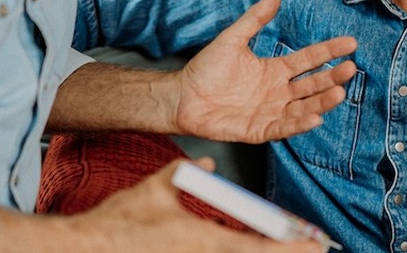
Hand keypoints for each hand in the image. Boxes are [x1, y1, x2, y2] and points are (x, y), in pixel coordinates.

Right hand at [66, 158, 324, 252]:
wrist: (91, 247)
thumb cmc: (122, 222)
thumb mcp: (157, 189)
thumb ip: (186, 172)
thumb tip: (207, 163)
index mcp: (206, 239)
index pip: (260, 246)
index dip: (291, 247)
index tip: (315, 245)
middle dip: (284, 251)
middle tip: (310, 246)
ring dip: (258, 250)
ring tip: (285, 245)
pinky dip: (234, 249)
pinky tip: (240, 244)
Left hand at [174, 0, 356, 143]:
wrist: (182, 96)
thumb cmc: (206, 69)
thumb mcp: (233, 39)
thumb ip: (255, 19)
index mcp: (274, 70)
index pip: (308, 60)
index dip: (329, 51)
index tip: (350, 43)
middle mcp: (277, 91)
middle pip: (312, 84)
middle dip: (332, 77)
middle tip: (350, 68)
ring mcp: (270, 111)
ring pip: (304, 107)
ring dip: (322, 101)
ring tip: (339, 92)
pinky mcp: (259, 130)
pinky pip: (283, 127)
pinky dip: (299, 124)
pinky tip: (314, 118)